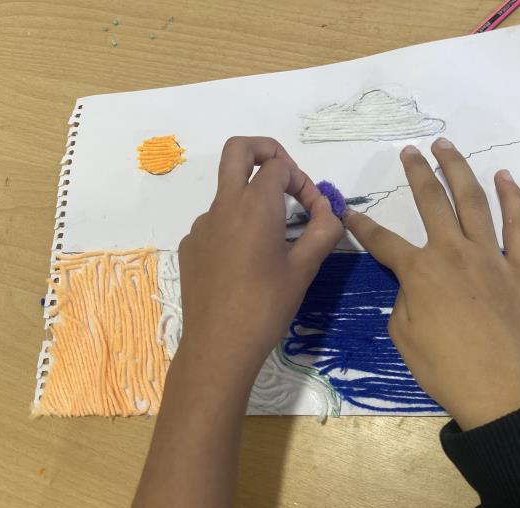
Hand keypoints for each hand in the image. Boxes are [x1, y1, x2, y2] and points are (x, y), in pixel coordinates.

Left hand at [176, 136, 342, 380]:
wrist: (219, 346)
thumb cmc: (267, 306)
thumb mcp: (304, 269)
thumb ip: (323, 230)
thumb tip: (329, 211)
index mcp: (255, 206)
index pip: (280, 166)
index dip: (303, 180)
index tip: (314, 210)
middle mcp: (223, 206)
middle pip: (238, 150)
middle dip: (265, 149)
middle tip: (285, 173)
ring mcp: (201, 225)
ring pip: (227, 192)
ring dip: (252, 199)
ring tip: (272, 241)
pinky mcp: (190, 245)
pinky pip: (216, 222)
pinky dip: (236, 227)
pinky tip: (246, 264)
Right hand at [344, 138, 519, 429]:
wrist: (502, 393)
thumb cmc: (445, 370)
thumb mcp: (403, 337)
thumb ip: (403, 299)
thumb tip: (412, 283)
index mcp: (420, 273)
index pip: (383, 241)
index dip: (362, 226)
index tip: (349, 212)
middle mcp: (453, 253)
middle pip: (431, 202)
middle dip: (416, 173)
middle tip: (409, 152)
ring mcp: (491, 256)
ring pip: (473, 201)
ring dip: (458, 169)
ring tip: (446, 146)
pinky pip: (518, 225)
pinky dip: (512, 198)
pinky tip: (503, 177)